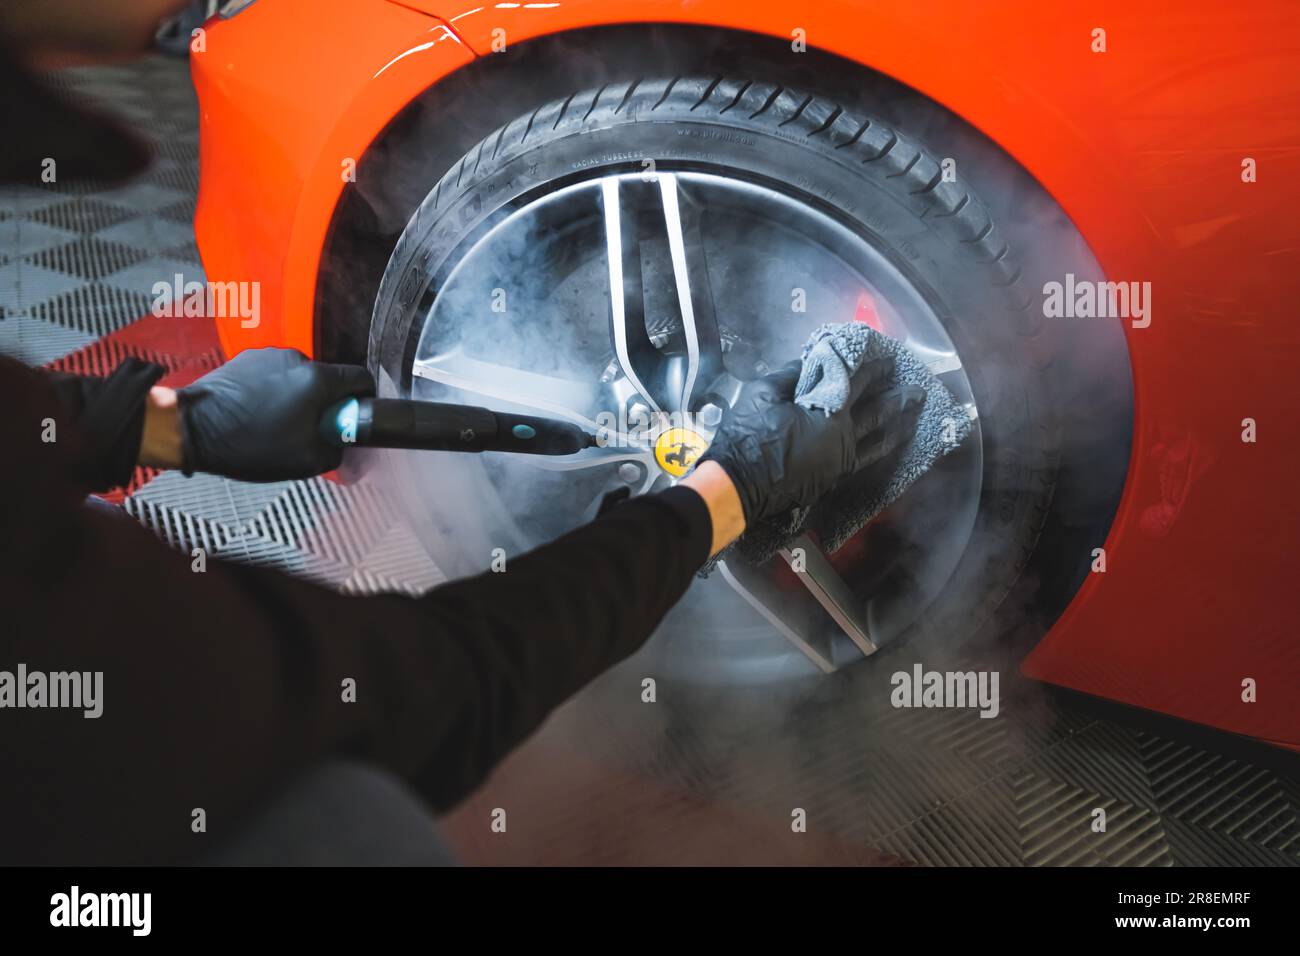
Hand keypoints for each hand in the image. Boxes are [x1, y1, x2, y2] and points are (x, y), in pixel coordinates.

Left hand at [177, 348, 374, 481]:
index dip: (362, 402)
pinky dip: (273, 393)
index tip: (349, 420)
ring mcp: (269, 356)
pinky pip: (274, 376)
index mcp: (317, 380)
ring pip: (300, 378)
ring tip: (277, 425)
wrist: (193, 430)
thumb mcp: (308, 460)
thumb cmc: (248, 445)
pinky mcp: (247, 360)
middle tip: (309, 432)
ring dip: (297, 399)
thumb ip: (340, 448)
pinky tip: (258, 415)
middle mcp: (296, 359)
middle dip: (325, 404)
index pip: (361, 379)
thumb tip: (347, 442)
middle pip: (329, 380)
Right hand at [700, 357, 924, 523]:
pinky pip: (864, 463)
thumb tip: (805, 363)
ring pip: (878, 444)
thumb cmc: (750, 436)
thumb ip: (788, 376)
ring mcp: (840, 463)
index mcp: (830, 413)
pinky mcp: (831, 480)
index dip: (874, 369)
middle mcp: (844, 439)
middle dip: (899, 401)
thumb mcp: (763, 394)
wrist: (739, 485)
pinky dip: (878, 452)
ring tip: (912, 421)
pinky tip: (882, 449)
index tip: (888, 360)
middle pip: (879, 415)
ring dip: (897, 430)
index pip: (859, 384)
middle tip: (918, 391)